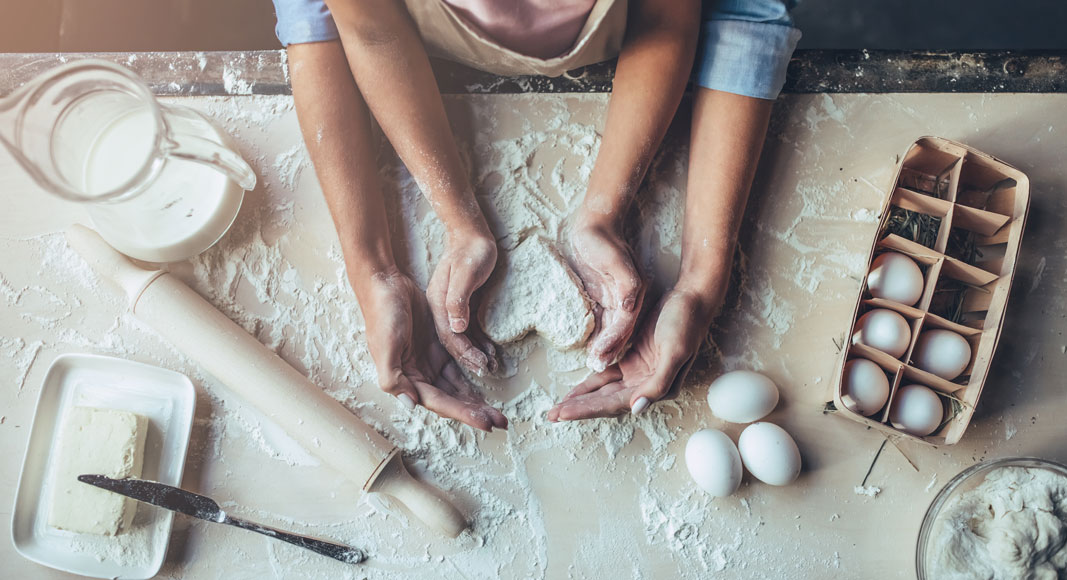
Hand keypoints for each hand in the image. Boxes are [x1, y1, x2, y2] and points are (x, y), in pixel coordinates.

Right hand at [359, 269, 507, 431]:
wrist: (385, 285)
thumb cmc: (382, 314)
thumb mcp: (384, 347)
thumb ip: (393, 378)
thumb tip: (411, 404)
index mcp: (405, 380)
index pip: (440, 403)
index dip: (463, 414)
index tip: (486, 423)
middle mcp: (418, 376)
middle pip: (451, 400)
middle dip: (474, 412)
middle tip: (500, 421)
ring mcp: (429, 362)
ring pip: (457, 387)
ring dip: (475, 399)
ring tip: (497, 411)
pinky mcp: (438, 347)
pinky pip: (458, 367)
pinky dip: (471, 377)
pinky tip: (486, 384)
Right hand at [426, 230, 498, 375]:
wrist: (471, 234)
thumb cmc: (470, 251)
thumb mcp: (464, 273)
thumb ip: (458, 299)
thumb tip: (458, 328)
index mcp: (438, 305)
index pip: (450, 337)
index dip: (464, 354)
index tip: (479, 367)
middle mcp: (442, 310)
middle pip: (453, 342)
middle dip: (468, 361)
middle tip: (486, 375)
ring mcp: (451, 309)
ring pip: (461, 340)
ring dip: (474, 355)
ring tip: (490, 367)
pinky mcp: (463, 307)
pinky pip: (469, 330)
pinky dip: (479, 343)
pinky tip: (489, 352)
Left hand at [547, 288, 714, 421]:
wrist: (692, 299)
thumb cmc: (686, 323)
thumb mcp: (675, 351)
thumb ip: (658, 383)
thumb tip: (636, 408)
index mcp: (657, 388)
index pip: (616, 404)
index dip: (588, 410)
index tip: (563, 414)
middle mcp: (646, 386)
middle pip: (606, 402)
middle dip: (580, 409)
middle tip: (551, 415)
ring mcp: (638, 373)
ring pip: (604, 391)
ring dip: (583, 399)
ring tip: (559, 409)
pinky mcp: (633, 359)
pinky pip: (607, 375)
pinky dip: (591, 383)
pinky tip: (576, 390)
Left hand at [569, 219, 645, 372]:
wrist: (595, 224)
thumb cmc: (603, 240)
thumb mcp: (616, 260)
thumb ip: (626, 284)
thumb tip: (629, 306)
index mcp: (633, 293)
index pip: (625, 324)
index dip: (614, 341)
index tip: (601, 356)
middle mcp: (627, 300)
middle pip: (619, 331)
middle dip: (609, 350)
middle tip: (597, 366)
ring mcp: (615, 299)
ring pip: (611, 330)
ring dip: (603, 347)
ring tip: (593, 364)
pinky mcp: (603, 297)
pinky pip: (601, 321)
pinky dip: (597, 336)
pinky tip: (589, 348)